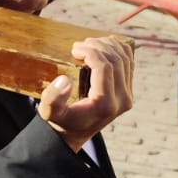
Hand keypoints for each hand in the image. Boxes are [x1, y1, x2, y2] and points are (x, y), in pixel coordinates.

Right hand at [38, 35, 134, 150]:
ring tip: (89, 43)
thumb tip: (65, 79)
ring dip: (109, 46)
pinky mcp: (128, 92)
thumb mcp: (48, 112)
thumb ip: (52, 97)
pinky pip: (129, 64)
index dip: (90, 52)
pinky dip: (120, 50)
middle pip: (117, 61)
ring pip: (125, 60)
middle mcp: (122, 100)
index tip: (73, 49)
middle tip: (79, 45)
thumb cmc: (60, 120)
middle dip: (98, 46)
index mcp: (105, 104)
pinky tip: (107, 44)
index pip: (105, 67)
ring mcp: (128, 96)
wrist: (73, 134)